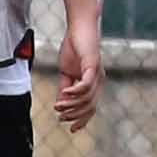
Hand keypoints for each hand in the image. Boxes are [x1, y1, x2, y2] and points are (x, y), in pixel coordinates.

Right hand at [49, 8, 104, 131]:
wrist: (79, 27)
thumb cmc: (74, 47)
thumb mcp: (66, 72)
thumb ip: (64, 87)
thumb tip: (60, 103)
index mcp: (93, 84)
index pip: (91, 108)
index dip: (82, 120)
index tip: (71, 129)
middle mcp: (98, 81)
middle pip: (90, 106)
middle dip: (74, 115)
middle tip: (60, 116)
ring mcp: (97, 73)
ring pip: (87, 98)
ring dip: (71, 104)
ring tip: (58, 106)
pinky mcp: (93, 64)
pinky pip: (86, 84)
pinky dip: (74, 91)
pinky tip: (64, 94)